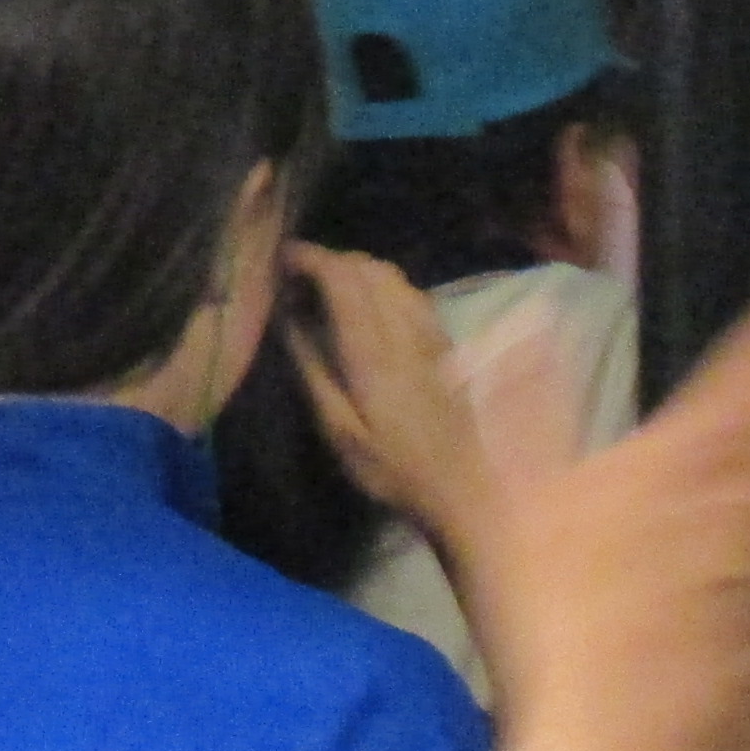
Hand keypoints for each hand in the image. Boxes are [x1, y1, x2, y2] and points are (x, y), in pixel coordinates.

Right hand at [286, 244, 499, 547]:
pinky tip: (371, 308)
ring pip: (394, 276)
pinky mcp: (445, 344)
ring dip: (358, 269)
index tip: (283, 260)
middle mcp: (405, 330)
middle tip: (300, 276)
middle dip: (331, 259)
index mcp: (372, 350)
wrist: (466, 491)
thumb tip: (288, 320)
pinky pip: (412, 293)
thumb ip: (313, 370)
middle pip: (368, 268)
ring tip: (331, 287)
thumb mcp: (340, 431)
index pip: (342, 278)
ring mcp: (430, 334)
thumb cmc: (393, 468)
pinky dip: (383, 285)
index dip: (311, 258)